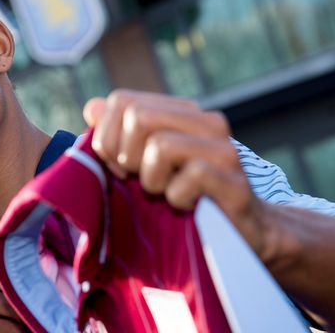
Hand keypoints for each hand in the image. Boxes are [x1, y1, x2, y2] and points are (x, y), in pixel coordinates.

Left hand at [83, 90, 271, 258]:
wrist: (241, 233)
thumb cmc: (183, 196)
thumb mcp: (142, 164)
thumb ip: (116, 134)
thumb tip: (93, 107)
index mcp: (180, 112)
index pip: (122, 101)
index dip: (107, 137)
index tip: (119, 166)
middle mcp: (205, 121)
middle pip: (137, 116)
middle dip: (125, 156)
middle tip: (139, 180)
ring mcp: (223, 149)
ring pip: (160, 145)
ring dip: (152, 180)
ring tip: (166, 192)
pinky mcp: (235, 181)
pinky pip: (190, 178)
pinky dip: (177, 198)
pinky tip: (187, 205)